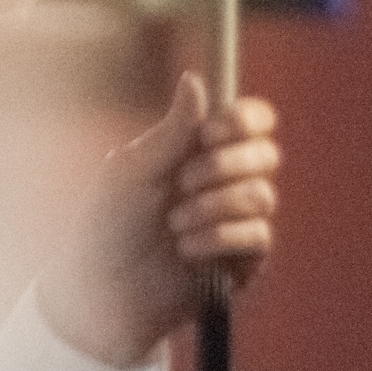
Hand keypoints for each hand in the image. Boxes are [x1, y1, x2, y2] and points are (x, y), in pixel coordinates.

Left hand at [37, 75, 280, 365]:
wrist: (104, 290)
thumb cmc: (106, 227)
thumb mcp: (133, 170)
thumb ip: (172, 129)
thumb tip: (194, 79)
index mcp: (202, 152)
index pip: (252, 121)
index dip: (243, 121)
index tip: (209, 134)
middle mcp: (227, 182)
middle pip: (267, 154)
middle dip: (225, 167)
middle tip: (182, 183)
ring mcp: (239, 220)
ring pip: (262, 195)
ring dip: (213, 207)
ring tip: (174, 225)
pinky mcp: (246, 258)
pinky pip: (258, 235)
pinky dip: (219, 239)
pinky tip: (187, 250)